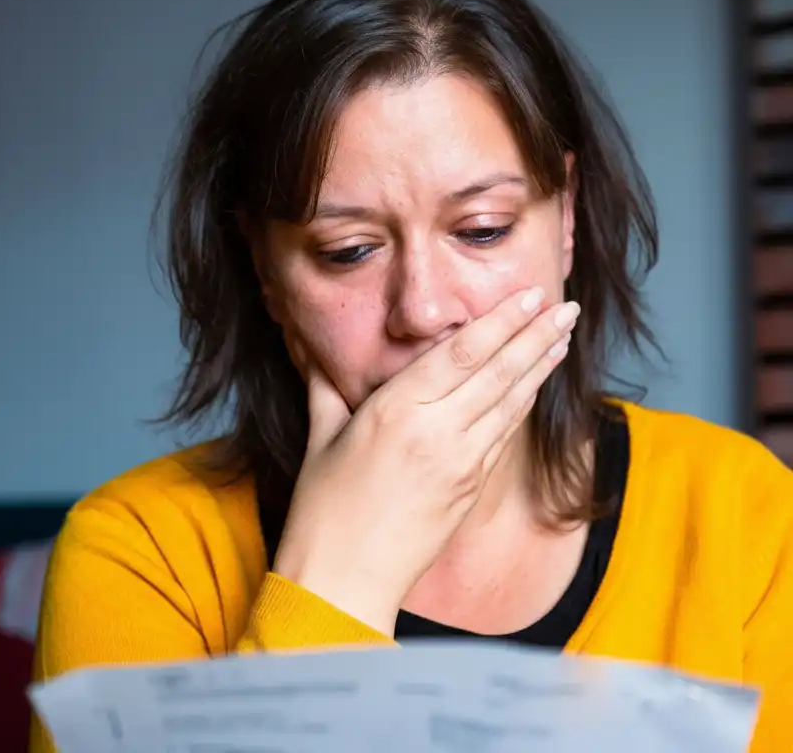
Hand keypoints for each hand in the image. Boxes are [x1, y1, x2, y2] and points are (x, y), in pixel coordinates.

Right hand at [272, 287, 579, 634]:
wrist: (346, 581)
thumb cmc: (324, 511)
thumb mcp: (321, 438)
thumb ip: (324, 387)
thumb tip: (310, 351)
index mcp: (395, 411)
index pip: (461, 353)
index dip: (501, 321)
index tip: (530, 296)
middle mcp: (437, 431)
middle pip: (499, 372)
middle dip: (537, 334)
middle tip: (567, 305)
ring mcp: (461, 462)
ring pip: (511, 402)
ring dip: (541, 365)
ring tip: (564, 334)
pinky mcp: (471, 487)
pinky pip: (504, 434)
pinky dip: (525, 403)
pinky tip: (537, 384)